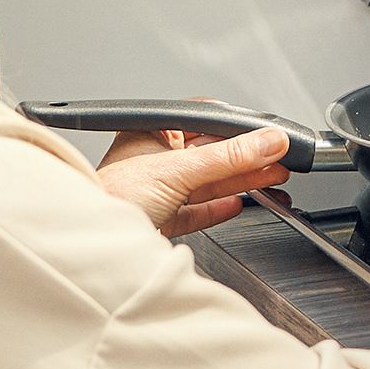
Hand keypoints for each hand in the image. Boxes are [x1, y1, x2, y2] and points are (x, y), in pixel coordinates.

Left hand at [97, 126, 291, 238]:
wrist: (92, 245)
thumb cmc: (110, 196)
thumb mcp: (178, 169)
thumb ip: (228, 157)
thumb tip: (268, 141)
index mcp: (151, 133)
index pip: (202, 122)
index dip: (234, 126)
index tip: (265, 133)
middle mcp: (154, 160)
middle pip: (211, 154)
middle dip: (246, 157)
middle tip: (277, 157)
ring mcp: (157, 191)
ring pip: (208, 182)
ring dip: (241, 181)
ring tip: (272, 177)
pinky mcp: (161, 219)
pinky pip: (198, 210)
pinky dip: (219, 208)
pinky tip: (237, 204)